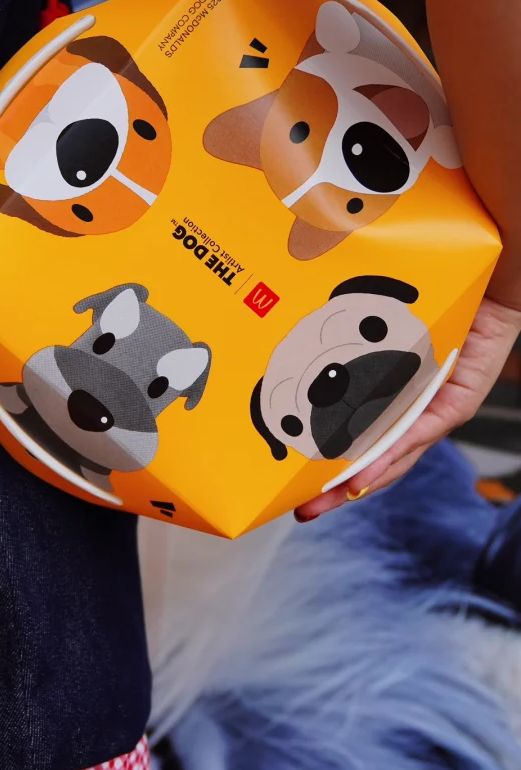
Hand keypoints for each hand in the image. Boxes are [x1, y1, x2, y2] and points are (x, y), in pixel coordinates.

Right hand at [294, 295, 520, 521]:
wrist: (484, 261)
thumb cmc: (430, 280)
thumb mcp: (374, 314)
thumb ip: (342, 326)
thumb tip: (286, 321)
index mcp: (393, 390)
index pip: (360, 437)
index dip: (330, 465)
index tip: (294, 485)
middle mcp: (413, 404)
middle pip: (375, 459)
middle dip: (336, 490)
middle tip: (301, 509)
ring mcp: (436, 406)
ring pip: (395, 457)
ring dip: (358, 483)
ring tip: (322, 501)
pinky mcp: (458, 400)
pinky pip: (420, 432)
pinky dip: (390, 455)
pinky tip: (363, 475)